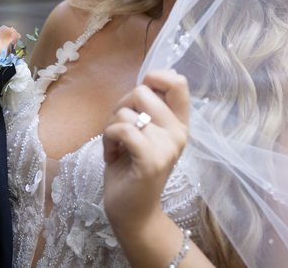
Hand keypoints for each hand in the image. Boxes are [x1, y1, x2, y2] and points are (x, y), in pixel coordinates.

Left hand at [102, 70, 189, 237]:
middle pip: (142, 91)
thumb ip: (149, 107)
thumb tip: (151, 76)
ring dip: (111, 127)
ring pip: (126, 112)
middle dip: (120, 106)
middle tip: (119, 130)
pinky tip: (111, 155)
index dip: (156, 76)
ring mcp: (167, 147)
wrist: (132, 211)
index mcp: (179, 123)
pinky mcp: (151, 160)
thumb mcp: (143, 132)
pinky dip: (108, 140)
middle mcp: (178, 133)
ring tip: (116, 147)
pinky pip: (122, 130)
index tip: (141, 93)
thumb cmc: (132, 167)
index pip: (179, 84)